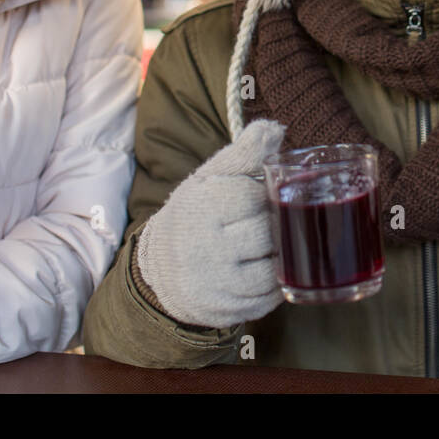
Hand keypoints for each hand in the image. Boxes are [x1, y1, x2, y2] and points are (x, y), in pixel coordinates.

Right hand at [136, 119, 286, 328]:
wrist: (160, 266)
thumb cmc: (196, 213)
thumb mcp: (211, 178)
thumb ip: (245, 152)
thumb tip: (276, 128)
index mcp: (201, 205)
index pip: (254, 196)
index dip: (262, 196)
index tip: (253, 199)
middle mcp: (203, 245)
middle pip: (267, 233)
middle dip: (273, 228)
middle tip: (264, 224)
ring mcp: (213, 282)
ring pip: (272, 269)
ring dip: (278, 258)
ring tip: (267, 248)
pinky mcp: (221, 309)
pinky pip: (267, 299)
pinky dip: (274, 287)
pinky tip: (263, 272)